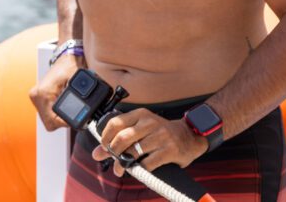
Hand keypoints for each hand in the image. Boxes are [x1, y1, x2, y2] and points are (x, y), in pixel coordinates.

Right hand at [29, 54, 83, 130]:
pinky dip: (54, 113)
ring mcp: (35, 96)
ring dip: (57, 118)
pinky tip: (63, 106)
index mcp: (44, 92)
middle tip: (75, 115)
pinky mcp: (37, 96)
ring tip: (69, 108)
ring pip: (47, 119)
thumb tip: (88, 111)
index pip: (52, 120)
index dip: (65, 123)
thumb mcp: (77, 80)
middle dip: (62, 122)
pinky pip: (45, 113)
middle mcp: (36, 95)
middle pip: (49, 122)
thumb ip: (80, 95)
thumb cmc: (71, 64)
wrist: (66, 55)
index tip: (77, 120)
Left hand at [92, 108, 207, 176]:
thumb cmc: (160, 133)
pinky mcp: (169, 150)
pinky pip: (147, 164)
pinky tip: (138, 170)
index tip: (104, 148)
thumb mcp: (141, 129)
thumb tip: (96, 153)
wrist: (188, 135)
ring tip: (121, 169)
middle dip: (113, 153)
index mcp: (141, 114)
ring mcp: (160, 136)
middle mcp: (150, 122)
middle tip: (112, 160)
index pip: (116, 122)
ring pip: (134, 152)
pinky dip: (139, 170)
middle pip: (122, 138)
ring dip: (123, 165)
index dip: (105, 137)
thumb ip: (119, 138)